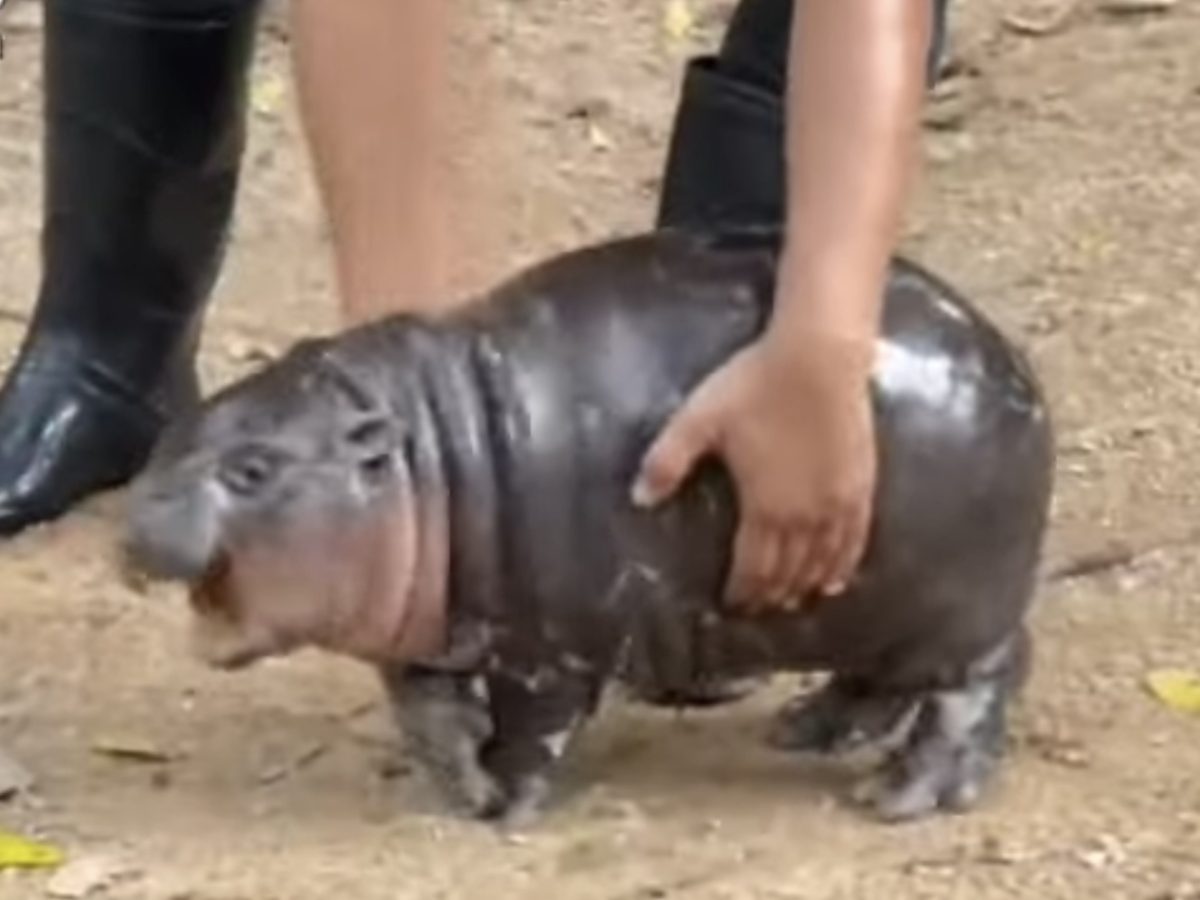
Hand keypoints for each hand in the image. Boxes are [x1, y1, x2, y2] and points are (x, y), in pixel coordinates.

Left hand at [631, 331, 876, 609]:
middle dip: (771, 594)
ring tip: (793, 601)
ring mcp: (837, 504)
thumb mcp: (699, 420)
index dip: (742, 591)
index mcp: (764, 508)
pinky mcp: (861, 485)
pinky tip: (837, 579)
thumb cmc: (756, 386)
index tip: (732, 605)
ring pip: (822, 562)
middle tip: (759, 609)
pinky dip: (844, 565)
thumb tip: (638, 499)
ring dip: (805, 586)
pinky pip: (855, 540)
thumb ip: (667, 461)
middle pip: (788, 571)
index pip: (753, 567)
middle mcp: (805, 517)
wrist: (820, 356)